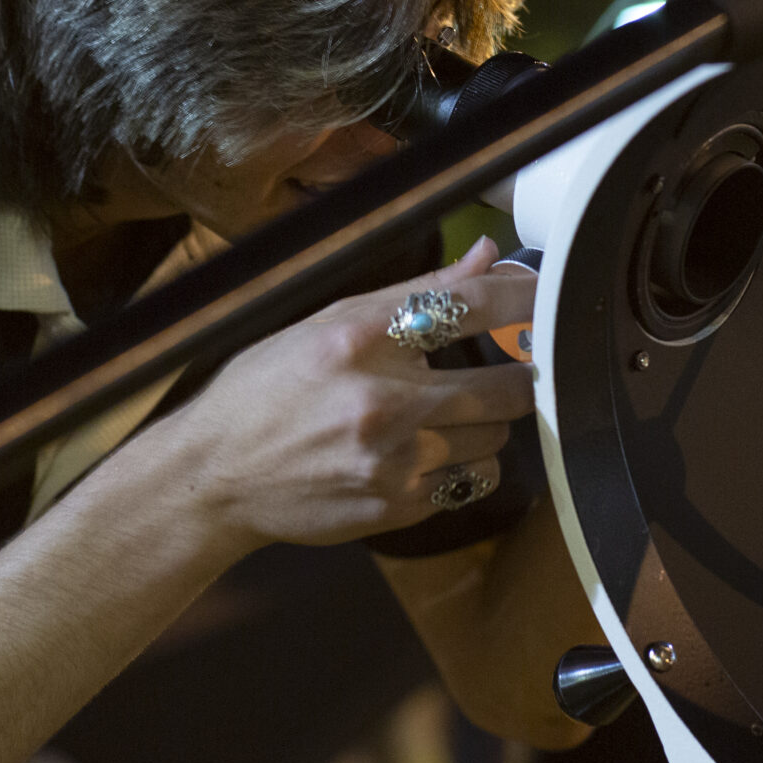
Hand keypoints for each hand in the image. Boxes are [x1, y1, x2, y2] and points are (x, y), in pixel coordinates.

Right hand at [153, 237, 535, 548]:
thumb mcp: (330, 321)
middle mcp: (382, 399)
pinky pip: (472, 484)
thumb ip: (417, 290)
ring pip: (496, 439)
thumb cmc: (268, 389)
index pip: (470, 306)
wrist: (215, 474)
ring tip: (446, 417)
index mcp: (361, 337)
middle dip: (520, 377)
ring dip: (485, 425)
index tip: (547, 297)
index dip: (524, 298)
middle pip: (508, 388)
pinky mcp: (396, 507)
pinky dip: (464, 467)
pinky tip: (428, 454)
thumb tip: (487, 255)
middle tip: (510, 369)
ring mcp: (393, 460)